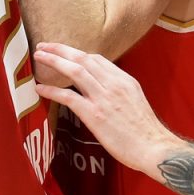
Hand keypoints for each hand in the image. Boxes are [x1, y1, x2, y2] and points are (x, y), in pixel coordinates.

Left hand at [33, 42, 178, 178]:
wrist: (155, 148)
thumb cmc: (145, 132)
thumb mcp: (135, 101)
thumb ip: (118, 92)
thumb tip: (102, 91)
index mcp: (124, 80)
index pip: (97, 59)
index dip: (77, 53)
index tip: (64, 53)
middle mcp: (114, 84)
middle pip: (83, 58)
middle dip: (61, 49)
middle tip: (44, 46)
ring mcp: (104, 98)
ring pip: (75, 70)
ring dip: (54, 60)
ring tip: (39, 57)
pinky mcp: (95, 114)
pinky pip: (68, 97)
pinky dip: (52, 90)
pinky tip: (40, 88)